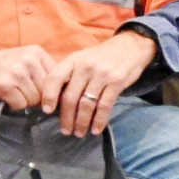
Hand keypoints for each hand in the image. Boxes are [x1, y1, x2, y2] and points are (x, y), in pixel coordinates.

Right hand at [0, 45, 62, 111]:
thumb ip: (41, 72)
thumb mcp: (22, 60)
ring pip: (35, 100)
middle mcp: (29, 60)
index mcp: (36, 52)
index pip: (57, 78)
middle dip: (36, 98)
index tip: (44, 96)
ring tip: (12, 93)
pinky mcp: (6, 85)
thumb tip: (63, 94)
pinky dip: (14, 105)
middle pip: (47, 92)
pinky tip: (5, 96)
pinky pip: (21, 105)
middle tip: (21, 93)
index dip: (52, 91)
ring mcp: (17, 72)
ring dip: (24, 101)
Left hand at [40, 31, 157, 135]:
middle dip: (66, 117)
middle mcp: (86, 66)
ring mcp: (102, 74)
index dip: (49, 95)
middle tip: (65, 131)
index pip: (55, 77)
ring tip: (79, 133)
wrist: (131, 45)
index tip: (47, 110)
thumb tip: (56, 100)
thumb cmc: (102, 56)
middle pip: (71, 96)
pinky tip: (95, 130)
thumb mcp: (83, 58)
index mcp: (74, 59)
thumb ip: (70, 74)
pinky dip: (99, 121)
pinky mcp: (117, 82)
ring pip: (87, 104)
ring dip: (81, 122)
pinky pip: (104, 106)